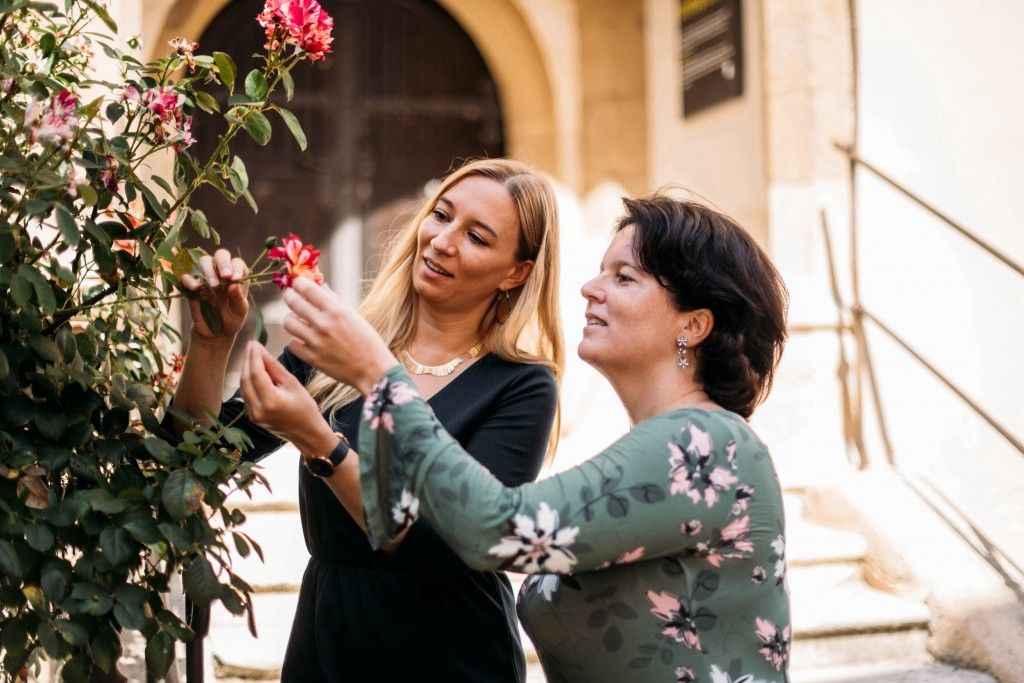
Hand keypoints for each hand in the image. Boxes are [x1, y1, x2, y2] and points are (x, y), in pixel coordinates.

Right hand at [180, 248, 248, 344]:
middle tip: (225, 276)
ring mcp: (206, 279)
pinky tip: (195, 287)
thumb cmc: (232, 320)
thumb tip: (234, 283)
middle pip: (220, 255)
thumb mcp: (239, 311)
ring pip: (204, 261)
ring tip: (213, 285)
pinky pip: (186, 276)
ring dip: (208, 270)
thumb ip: (238, 297)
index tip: (235, 278)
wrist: (216, 335)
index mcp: (236, 277)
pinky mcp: (192, 287)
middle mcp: (221, 274)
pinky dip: (189, 279)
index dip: (236, 267)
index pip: (237, 262)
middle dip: (223, 262)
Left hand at [239, 341, 334, 453]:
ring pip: (243, 386)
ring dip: (246, 369)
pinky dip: (248, 381)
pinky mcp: (252, 416)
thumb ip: (274, 367)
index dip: (253, 356)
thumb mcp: (293, 383)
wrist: (306, 433)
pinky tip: (254, 371)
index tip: (254, 342)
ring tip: (252, 355)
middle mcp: (258, 409)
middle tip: (251, 345)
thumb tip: (260, 351)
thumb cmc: (305, 407)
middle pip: (246, 379)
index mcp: (271, 401)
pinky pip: (246, 394)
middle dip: (247, 360)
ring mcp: (253, 414)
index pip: (256, 373)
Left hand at [282, 277, 397, 393]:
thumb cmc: (367, 341)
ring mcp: (316, 342)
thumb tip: (319, 285)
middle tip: (290, 296)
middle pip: (294, 302)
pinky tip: (304, 339)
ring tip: (297, 320)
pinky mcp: (312, 358)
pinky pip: (292, 343)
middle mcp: (325, 324)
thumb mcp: (354, 316)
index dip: (299, 283)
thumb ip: (335, 300)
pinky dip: (296, 340)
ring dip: (291, 318)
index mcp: (337, 311)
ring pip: (289, 322)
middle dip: (290, 296)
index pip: (308, 289)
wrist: (372, 370)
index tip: (297, 283)